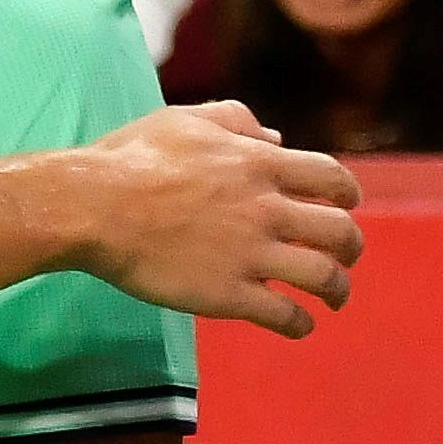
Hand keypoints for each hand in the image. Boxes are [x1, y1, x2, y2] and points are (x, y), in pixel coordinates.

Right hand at [72, 101, 364, 338]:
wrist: (92, 206)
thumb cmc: (130, 158)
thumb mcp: (184, 119)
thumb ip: (235, 119)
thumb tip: (275, 136)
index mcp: (260, 165)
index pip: (333, 180)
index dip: (347, 195)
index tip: (344, 205)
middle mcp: (267, 210)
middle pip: (340, 233)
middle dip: (350, 248)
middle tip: (343, 257)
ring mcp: (251, 255)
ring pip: (324, 277)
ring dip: (337, 290)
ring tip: (333, 299)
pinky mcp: (228, 294)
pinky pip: (285, 315)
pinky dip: (300, 323)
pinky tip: (297, 324)